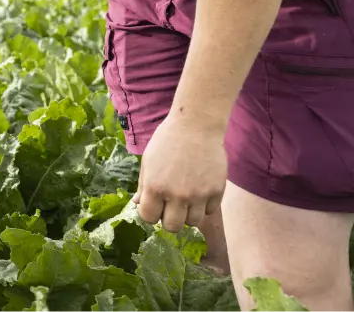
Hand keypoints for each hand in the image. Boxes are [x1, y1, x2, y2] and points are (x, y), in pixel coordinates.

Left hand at [132, 112, 226, 232]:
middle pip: (172, 227)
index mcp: (154, 187)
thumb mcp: (148, 160)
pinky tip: (200, 189)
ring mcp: (198, 194)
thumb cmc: (167, 140)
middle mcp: (176, 194)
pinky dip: (205, 205)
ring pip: (193, 222)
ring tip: (187, 196)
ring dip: (188, 213)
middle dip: (169, 219)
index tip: (155, 206)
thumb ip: (143, 185)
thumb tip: (137, 204)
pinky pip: (210, 211)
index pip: (149, 218)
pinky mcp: (216, 191)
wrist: (196, 125)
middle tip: (171, 206)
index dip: (151, 213)